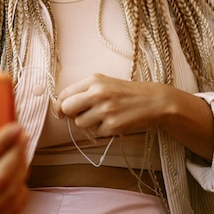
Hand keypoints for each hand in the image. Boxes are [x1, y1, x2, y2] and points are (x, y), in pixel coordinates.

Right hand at [0, 111, 28, 213]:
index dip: (0, 143)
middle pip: (1, 177)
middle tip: (23, 134)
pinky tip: (21, 172)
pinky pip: (13, 207)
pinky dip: (21, 188)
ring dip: (21, 168)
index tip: (13, 127)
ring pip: (10, 192)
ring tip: (23, 150)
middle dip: (16, 153)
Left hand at [54, 73, 213, 160]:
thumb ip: (84, 91)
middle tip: (79, 115)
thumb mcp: (104, 83)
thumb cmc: (125, 93)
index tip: (61, 111)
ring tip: (102, 117)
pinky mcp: (113, 126)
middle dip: (69, 115)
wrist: (153, 101)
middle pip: (67, 109)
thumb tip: (62, 106)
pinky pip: (96, 133)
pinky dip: (102, 131)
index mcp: (94, 80)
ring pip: (80, 124)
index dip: (59, 105)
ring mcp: (105, 110)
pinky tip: (113, 122)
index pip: (64, 94)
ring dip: (88, 124)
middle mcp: (98, 93)